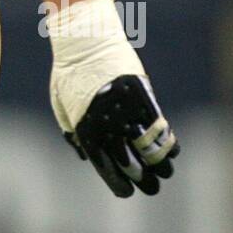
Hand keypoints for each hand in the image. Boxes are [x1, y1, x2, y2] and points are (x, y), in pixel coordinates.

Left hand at [58, 73, 179, 197]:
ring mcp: (128, 114)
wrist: (85, 41)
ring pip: (153, 154)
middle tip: (151, 186)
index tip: (128, 192)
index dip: (120, 186)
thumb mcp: (62, 106)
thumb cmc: (69, 73)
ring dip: (162, 167)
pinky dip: (169, 144)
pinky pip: (162, 131)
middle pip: (133, 168)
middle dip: (145, 182)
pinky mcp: (145, 100)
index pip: (108, 171)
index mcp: (87, 133)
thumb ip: (74, 133)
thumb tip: (86, 157)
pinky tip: (171, 150)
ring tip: (164, 172)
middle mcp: (108, 128)